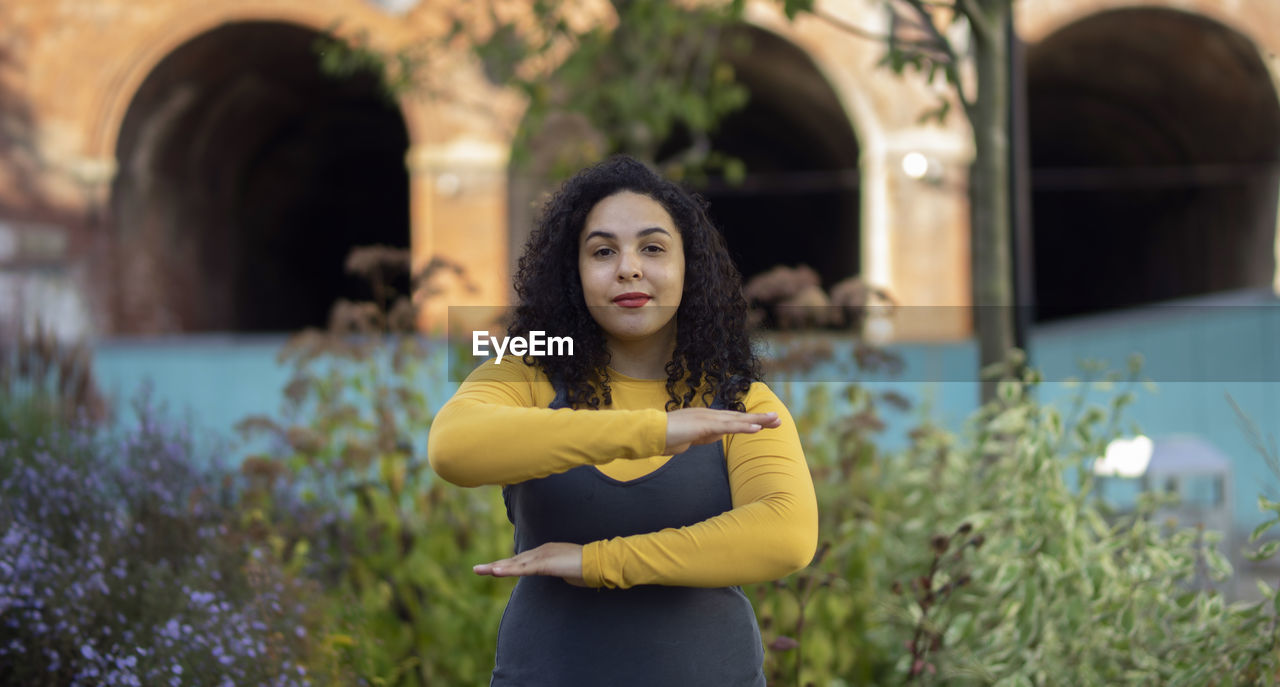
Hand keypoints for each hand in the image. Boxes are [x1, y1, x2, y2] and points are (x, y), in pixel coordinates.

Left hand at [473, 542, 586, 586]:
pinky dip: (508, 570)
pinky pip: (522, 568)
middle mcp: (541, 551)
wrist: (598, 563)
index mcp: (546, 552)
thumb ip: (561, 571)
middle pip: (513, 560)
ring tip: (479, 570)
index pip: (522, 561)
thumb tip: (562, 575)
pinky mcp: (544, 563)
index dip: (507, 565)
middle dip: (495, 565)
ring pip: (514, 563)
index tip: (493, 569)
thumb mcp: (568, 571)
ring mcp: (542, 556)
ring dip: (496, 567)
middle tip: (477, 569)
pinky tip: (495, 571)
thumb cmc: (587, 569)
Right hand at [664, 408, 780, 454]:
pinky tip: (758, 428)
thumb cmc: (663, 437)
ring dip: (758, 420)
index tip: (764, 423)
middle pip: (739, 416)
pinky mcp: (704, 425)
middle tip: (778, 419)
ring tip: (775, 420)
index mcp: (704, 418)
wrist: (649, 433)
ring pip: (737, 419)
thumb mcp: (686, 439)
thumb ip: (697, 438)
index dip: (748, 421)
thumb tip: (706, 439)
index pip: (731, 419)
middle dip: (759, 418)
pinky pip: (728, 427)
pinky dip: (744, 427)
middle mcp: (708, 415)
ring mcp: (706, 419)